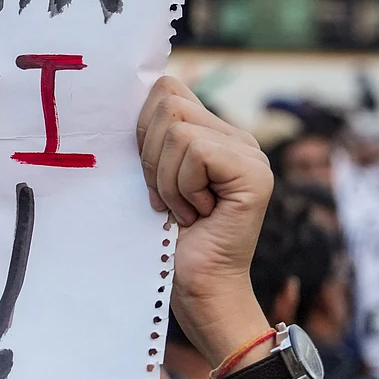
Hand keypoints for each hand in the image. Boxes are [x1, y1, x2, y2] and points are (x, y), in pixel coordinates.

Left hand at [137, 77, 273, 361]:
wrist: (197, 289)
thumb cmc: (167, 240)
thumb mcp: (151, 178)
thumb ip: (150, 138)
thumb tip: (125, 96)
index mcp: (213, 133)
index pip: (166, 89)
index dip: (143, 128)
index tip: (150, 174)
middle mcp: (238, 137)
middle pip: (168, 101)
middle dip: (151, 154)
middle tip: (166, 197)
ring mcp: (250, 154)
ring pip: (178, 130)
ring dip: (165, 178)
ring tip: (181, 209)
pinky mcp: (253, 173)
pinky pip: (195, 153)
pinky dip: (180, 187)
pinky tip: (195, 214)